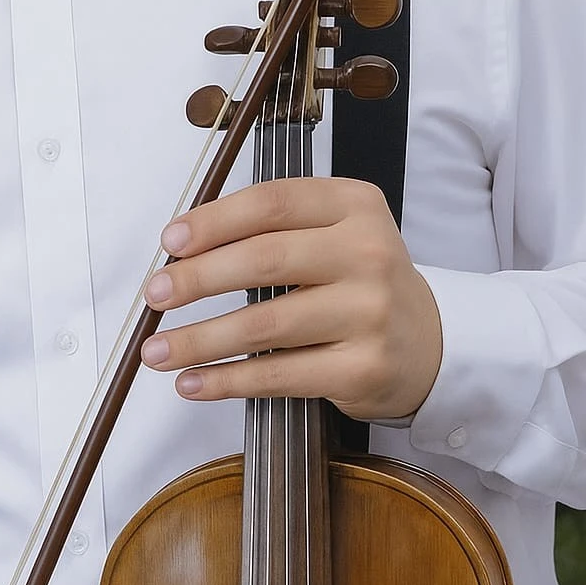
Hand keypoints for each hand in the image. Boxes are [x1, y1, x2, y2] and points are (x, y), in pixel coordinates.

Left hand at [140, 177, 441, 420]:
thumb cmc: (359, 279)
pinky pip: (280, 375)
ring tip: (158, 349)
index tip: (171, 240)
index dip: (214, 220)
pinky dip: (228, 380)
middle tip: (155, 295)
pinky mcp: (363, 369)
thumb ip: (273, 228)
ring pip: (265, 324)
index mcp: (354, 205)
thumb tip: (184, 249)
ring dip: (201, 339)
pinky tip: (194, 382)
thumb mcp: (333, 230)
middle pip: (265, 259)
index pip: (272, 202)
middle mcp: (367, 252)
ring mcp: (369, 312)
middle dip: (197, 279)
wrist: (430, 341)